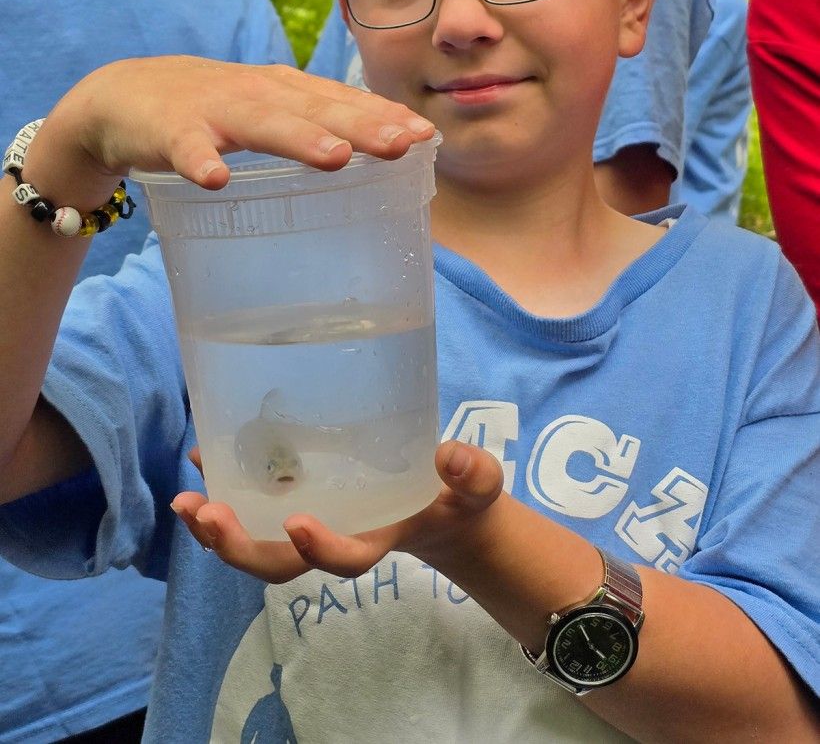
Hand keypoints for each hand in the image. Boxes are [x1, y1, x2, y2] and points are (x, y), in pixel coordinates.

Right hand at [24, 57, 434, 210]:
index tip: (425, 136)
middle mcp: (260, 95)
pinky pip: (187, 149)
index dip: (384, 116)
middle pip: (316, 111)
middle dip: (361, 126)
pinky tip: (214, 179)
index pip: (344, 102)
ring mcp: (215, 111)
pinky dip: (199, 160)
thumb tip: (385, 148)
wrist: (125, 95)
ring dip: (298, 139)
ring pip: (263, 125)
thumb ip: (318, 123)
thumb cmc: (216, 108)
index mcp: (287, 93)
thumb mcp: (271, 108)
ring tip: (335, 159)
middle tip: (401, 144)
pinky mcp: (171, 131)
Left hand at [171, 440, 504, 582]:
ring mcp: (312, 525)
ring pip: (257, 544)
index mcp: (376, 540)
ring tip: (186, 503)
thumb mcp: (476, 488)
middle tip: (208, 516)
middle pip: (280, 564)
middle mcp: (334, 540)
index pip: (345, 559)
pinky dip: (225, 490)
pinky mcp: (298, 502)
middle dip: (241, 547)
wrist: (440, 507)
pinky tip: (201, 459)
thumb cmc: (458, 497)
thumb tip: (451, 456)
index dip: (320, 549)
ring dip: (217, 529)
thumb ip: (473, 474)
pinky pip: (254, 508)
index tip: (297, 525)